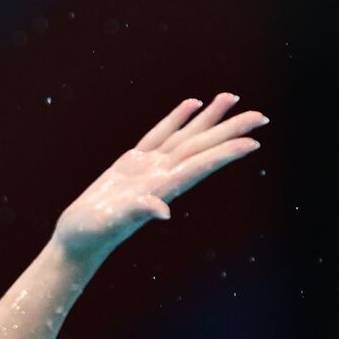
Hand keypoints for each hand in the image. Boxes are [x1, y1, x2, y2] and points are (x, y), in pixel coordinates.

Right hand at [52, 93, 267, 263]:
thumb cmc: (90, 235)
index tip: (253, 141)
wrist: (77, 240)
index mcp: (159, 188)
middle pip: (200, 148)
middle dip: (229, 131)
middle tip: (260, 116)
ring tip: (231, 97)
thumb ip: (137, 212)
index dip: (225, 153)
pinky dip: (177, 119)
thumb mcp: (110, 223)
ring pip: (185, 137)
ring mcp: (147, 168)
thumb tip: (162, 210)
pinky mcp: (131, 163)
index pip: (199, 166)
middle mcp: (160, 177)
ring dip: (209, 119)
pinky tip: (192, 104)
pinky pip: (160, 135)